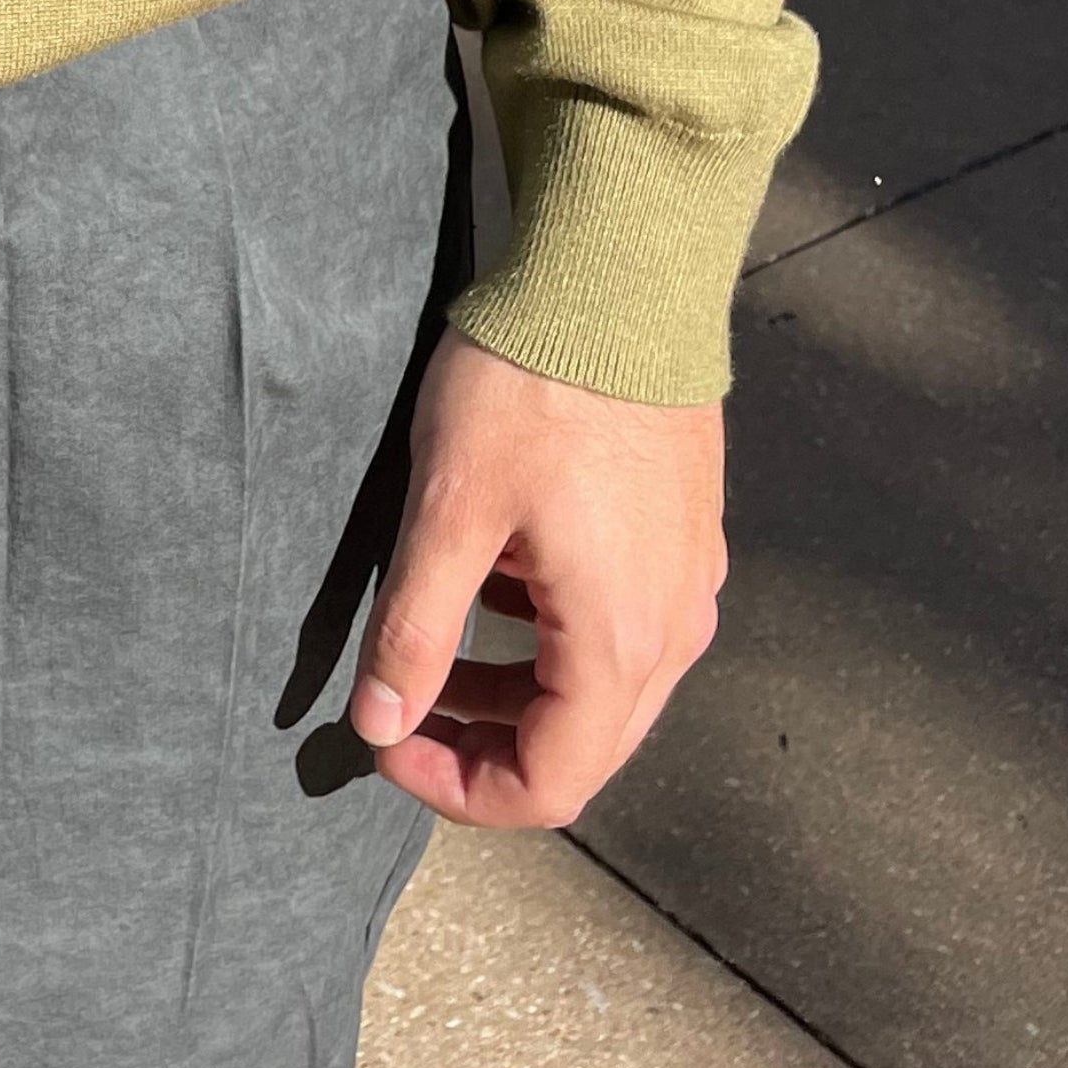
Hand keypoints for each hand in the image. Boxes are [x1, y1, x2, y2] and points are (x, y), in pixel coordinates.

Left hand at [348, 327, 724, 828]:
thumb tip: (379, 726)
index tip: (386, 744)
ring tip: (437, 641)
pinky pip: (622, 623)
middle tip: (402, 708)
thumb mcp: (448, 510)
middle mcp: (674, 628)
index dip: (458, 790)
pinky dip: (552, 631)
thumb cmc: (531, 386)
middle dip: (485, 744)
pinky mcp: (684, 534)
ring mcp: (689, 580)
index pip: (549, 787)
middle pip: (582, 746)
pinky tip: (499, 573)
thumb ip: (414, 631)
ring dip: (516, 688)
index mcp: (618, 641)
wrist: (620, 277)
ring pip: (603, 687)